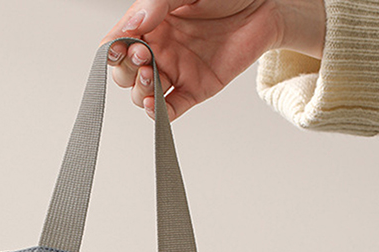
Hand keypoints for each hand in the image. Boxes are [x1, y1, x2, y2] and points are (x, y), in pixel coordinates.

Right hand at [101, 0, 325, 120]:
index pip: (118, 42)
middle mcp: (160, 49)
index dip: (113, 49)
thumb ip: (158, 4)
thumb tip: (134, 25)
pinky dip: (158, 114)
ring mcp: (176, 71)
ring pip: (142, 94)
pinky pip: (170, 109)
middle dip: (126, 71)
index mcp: (151, 23)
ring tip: (149, 78)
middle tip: (143, 58)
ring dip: (139, 92)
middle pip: (125, 73)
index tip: (122, 47)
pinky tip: (154, 106)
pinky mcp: (194, 89)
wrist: (265, 6)